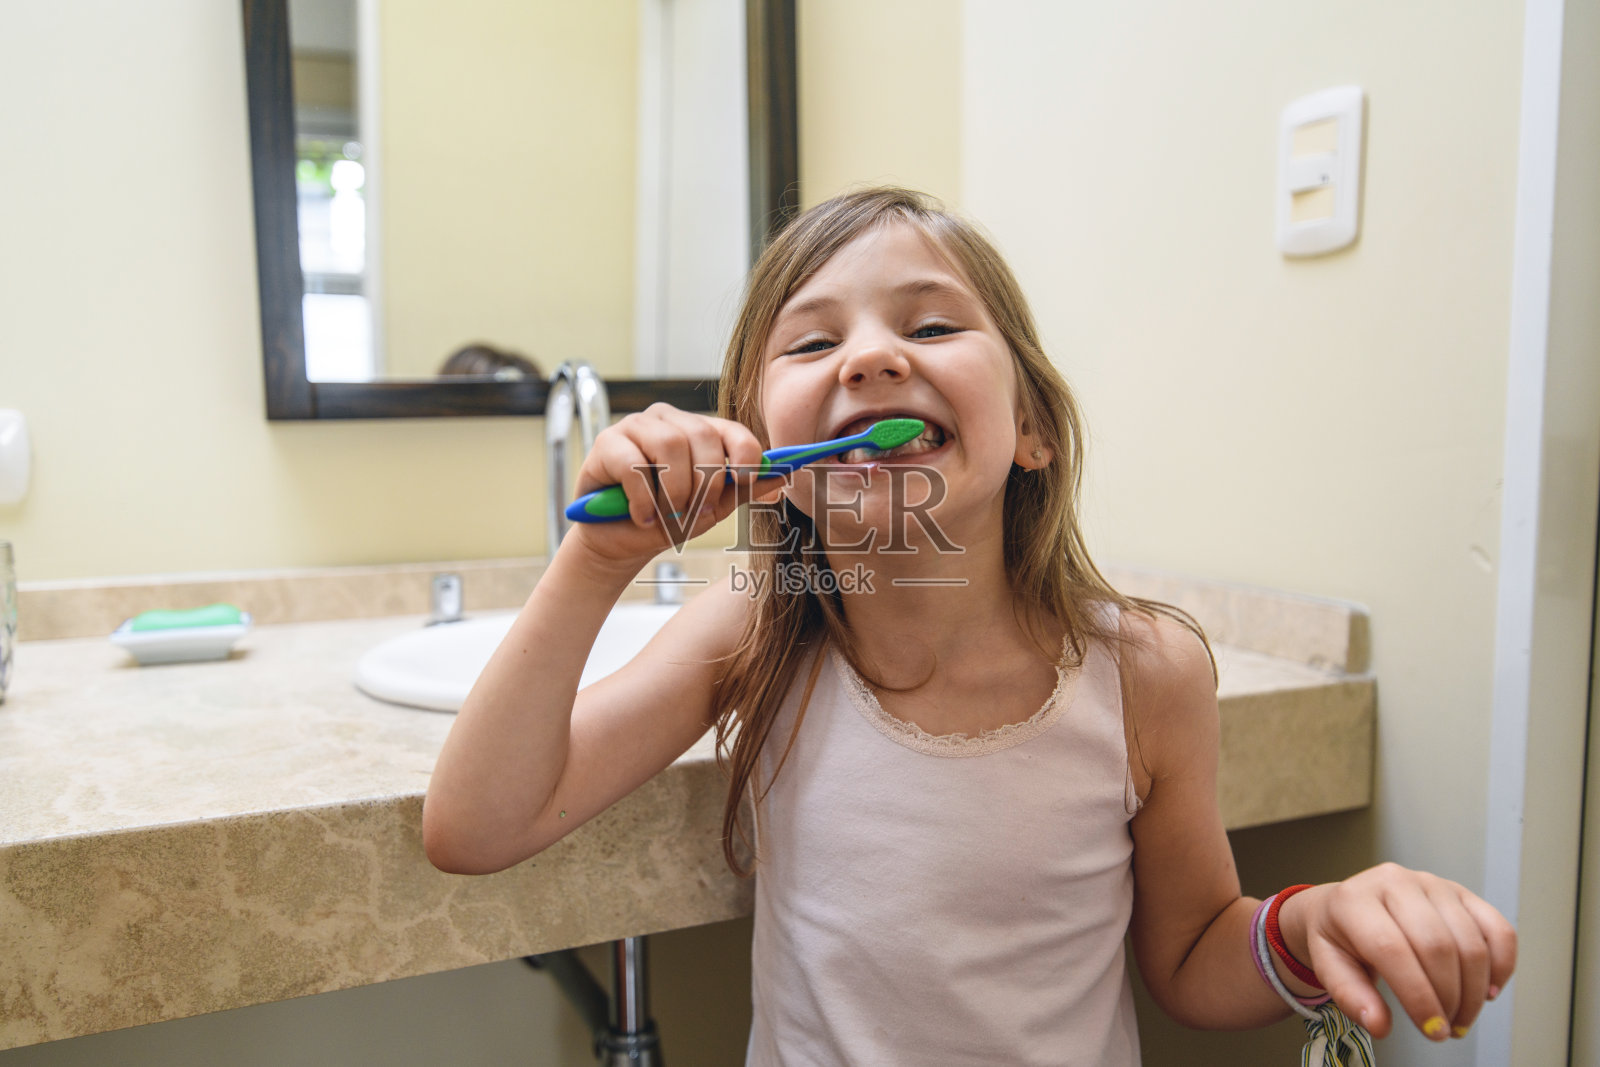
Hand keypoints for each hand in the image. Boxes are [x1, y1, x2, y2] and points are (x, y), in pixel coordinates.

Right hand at [564, 404, 769, 567]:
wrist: (618, 543)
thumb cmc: (665, 519)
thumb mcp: (711, 508)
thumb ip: (742, 490)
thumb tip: (783, 478)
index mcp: (699, 431)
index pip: (733, 431)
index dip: (745, 456)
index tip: (745, 482)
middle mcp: (669, 421)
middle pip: (702, 435)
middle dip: (706, 483)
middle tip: (697, 513)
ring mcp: (635, 426)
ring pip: (669, 445)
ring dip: (674, 491)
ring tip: (667, 515)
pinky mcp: (606, 443)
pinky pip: (633, 465)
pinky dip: (643, 499)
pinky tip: (642, 517)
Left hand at [1280, 864, 1516, 1041]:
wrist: (1345, 906)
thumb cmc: (1339, 938)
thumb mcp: (1329, 967)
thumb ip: (1351, 997)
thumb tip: (1379, 1025)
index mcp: (1354, 900)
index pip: (1392, 949)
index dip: (1417, 996)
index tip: (1432, 1031)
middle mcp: (1395, 882)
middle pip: (1436, 946)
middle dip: (1448, 998)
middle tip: (1446, 1030)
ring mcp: (1432, 884)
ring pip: (1470, 942)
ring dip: (1474, 991)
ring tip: (1461, 1017)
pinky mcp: (1461, 893)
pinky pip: (1497, 929)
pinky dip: (1502, 965)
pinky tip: (1487, 991)